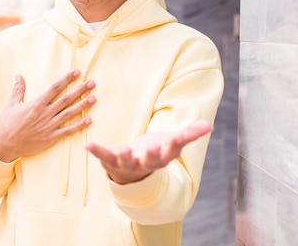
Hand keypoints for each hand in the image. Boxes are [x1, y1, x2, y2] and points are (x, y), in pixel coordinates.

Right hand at [0, 70, 95, 161]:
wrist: (3, 146)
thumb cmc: (6, 124)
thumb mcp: (11, 104)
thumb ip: (18, 89)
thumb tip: (19, 75)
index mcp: (35, 104)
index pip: (54, 88)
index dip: (66, 79)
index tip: (77, 72)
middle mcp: (44, 114)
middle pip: (66, 99)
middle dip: (80, 90)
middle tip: (92, 83)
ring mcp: (48, 127)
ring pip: (69, 114)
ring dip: (82, 105)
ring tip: (94, 98)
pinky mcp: (50, 138)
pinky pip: (67, 131)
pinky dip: (79, 126)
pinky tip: (89, 120)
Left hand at [85, 119, 212, 183]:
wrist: (133, 172)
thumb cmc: (155, 153)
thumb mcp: (172, 143)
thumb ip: (190, 134)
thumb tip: (209, 125)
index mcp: (162, 158)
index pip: (170, 151)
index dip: (174, 145)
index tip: (178, 138)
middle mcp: (145, 163)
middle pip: (149, 161)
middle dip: (150, 155)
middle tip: (151, 149)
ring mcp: (127, 164)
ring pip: (126, 162)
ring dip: (124, 157)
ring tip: (124, 151)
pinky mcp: (111, 160)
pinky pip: (104, 156)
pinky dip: (96, 151)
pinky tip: (88, 145)